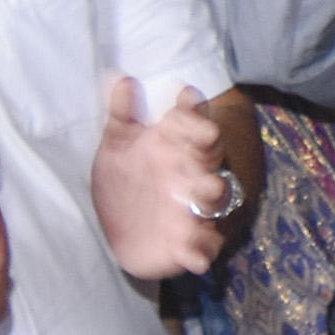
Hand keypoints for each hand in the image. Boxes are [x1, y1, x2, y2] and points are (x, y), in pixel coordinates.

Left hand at [91, 76, 231, 277]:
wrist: (122, 231)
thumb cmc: (125, 181)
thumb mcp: (118, 146)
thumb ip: (122, 115)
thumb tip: (122, 78)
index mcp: (177, 149)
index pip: (195, 126)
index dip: (193, 113)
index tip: (185, 98)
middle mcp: (192, 177)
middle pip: (212, 162)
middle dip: (209, 157)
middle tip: (202, 145)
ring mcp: (194, 211)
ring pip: (216, 201)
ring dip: (211, 199)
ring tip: (200, 200)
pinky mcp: (190, 244)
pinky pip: (204, 249)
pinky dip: (201, 252)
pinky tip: (192, 256)